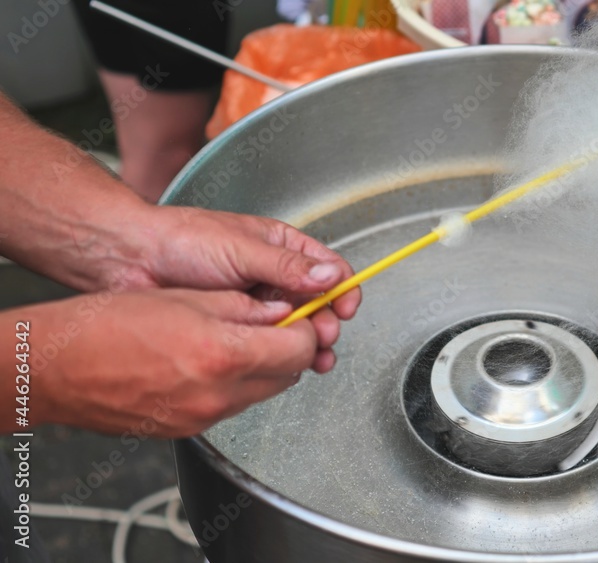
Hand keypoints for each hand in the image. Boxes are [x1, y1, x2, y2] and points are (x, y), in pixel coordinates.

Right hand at [23, 289, 318, 437]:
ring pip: (262, 393)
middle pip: (288, 375)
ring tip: (238, 341)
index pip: (300, 349)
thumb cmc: (107, 326)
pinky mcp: (188, 430)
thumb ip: (243, 308)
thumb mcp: (186, 298)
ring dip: (264, 368)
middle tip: (277, 326)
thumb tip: (281, 312)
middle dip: (291, 349)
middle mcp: (219, 394)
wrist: (55, 369)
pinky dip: (235, 385)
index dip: (308, 329)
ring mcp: (204, 417)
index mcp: (223, 354)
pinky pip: (231, 406)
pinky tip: (210, 363)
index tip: (303, 316)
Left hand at [122, 205, 361, 372]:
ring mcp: (257, 300)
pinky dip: (280, 352)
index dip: (343, 289)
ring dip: (308, 343)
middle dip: (326, 322)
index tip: (345, 308)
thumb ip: (287, 266)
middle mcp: (274, 274)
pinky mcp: (239, 323)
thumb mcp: (241, 249)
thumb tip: (329, 275)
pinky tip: (284, 361)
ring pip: (296, 325)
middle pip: (318, 303)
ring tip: (314, 358)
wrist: (132, 260)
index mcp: (282, 247)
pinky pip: (269, 340)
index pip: (329, 268)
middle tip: (323, 337)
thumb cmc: (181, 240)